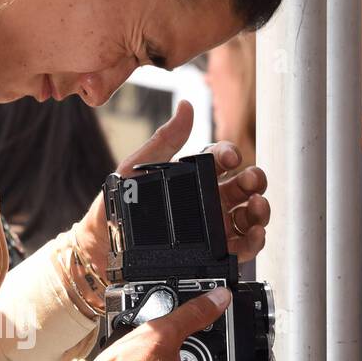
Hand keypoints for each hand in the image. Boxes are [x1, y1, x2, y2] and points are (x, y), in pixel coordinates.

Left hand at [74, 100, 270, 270]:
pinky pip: (242, 246)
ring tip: (258, 207)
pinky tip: (255, 234)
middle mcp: (208, 200)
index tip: (230, 158)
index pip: (221, 158)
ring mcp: (214, 227)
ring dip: (259, 209)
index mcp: (193, 176)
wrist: (102, 247)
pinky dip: (255, 241)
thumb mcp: (136, 168)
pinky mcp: (215, 253)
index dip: (230, 154)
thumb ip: (165, 140)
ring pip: (248, 214)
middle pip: (243, 185)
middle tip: (250, 182)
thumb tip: (185, 107)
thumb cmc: (117, 206)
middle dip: (254, 180)